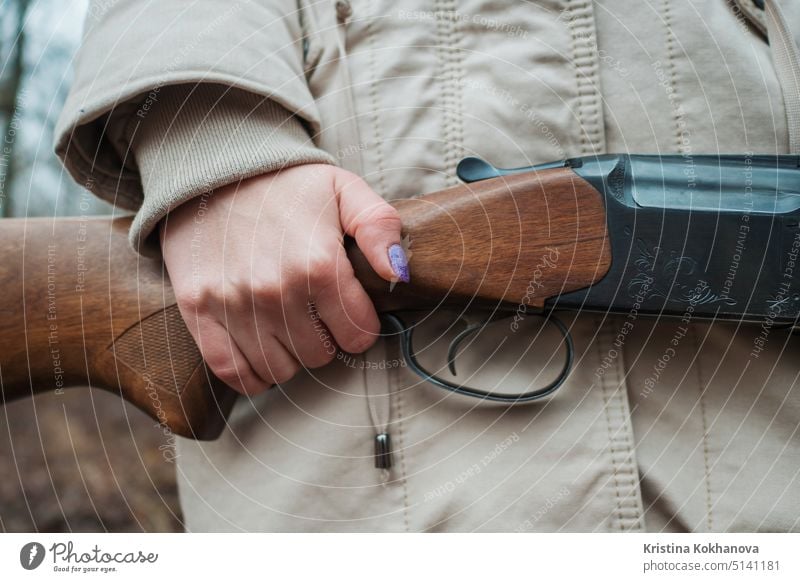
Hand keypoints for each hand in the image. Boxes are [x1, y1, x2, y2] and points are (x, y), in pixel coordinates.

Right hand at [159, 164, 407, 394]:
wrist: (212, 168)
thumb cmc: (285, 184)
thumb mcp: (344, 190)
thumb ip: (380, 227)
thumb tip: (399, 273)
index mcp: (319, 266)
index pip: (358, 335)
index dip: (360, 325)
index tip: (349, 311)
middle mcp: (277, 291)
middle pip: (321, 355)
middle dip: (325, 339)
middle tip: (315, 313)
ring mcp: (235, 305)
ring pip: (281, 370)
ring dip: (290, 355)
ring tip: (287, 326)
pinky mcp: (199, 311)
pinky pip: (234, 373)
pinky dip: (252, 374)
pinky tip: (260, 351)